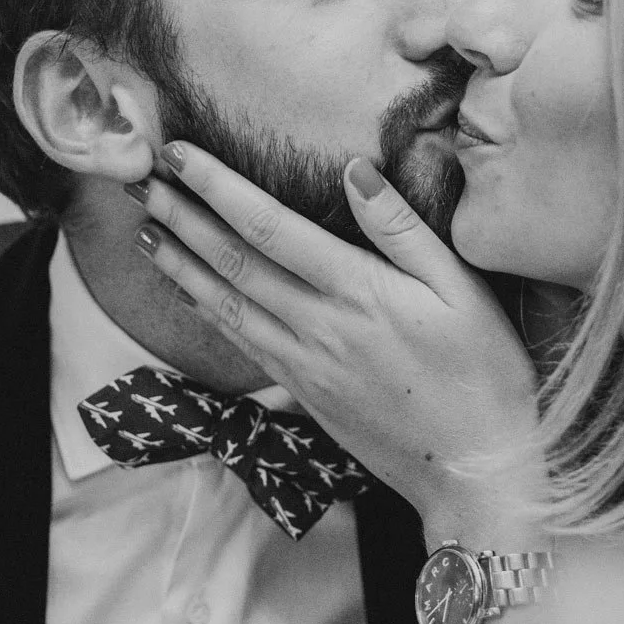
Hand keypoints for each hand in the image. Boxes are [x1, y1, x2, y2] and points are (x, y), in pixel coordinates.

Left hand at [134, 142, 540, 540]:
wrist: (474, 471)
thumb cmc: (484, 375)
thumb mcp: (464, 291)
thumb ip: (403, 229)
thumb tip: (356, 170)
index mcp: (358, 292)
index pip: (269, 227)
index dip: (218, 187)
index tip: (180, 153)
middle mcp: (318, 326)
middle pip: (233, 262)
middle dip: (182, 217)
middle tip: (139, 182)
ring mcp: (304, 364)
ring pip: (225, 304)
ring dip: (179, 264)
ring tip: (144, 230)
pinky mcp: (303, 392)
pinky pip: (241, 342)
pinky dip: (206, 310)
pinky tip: (187, 291)